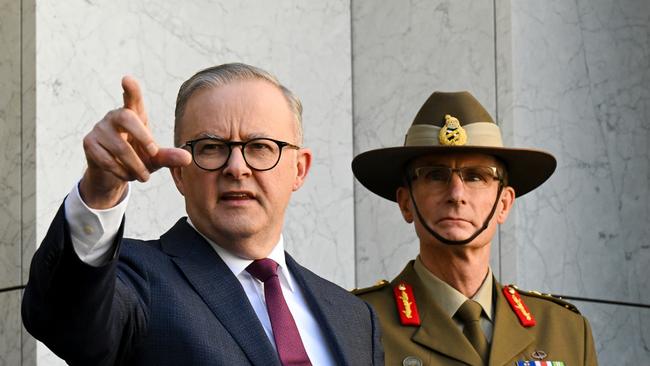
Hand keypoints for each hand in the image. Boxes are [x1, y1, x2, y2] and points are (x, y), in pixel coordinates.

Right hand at [79, 76, 191, 208]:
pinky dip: (121, 171)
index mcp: (134, 115)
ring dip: (135, 165)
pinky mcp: (89, 143)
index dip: (132, 90)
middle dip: (142, 135)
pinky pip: (107, 159)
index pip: (132, 99)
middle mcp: (115, 117)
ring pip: (119, 146)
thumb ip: (169, 156)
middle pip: (126, 117)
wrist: (113, 175)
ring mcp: (100, 128)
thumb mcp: (155, 159)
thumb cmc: (137, 159)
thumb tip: (188, 158)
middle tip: (154, 153)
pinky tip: (127, 176)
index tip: (127, 79)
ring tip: (144, 177)